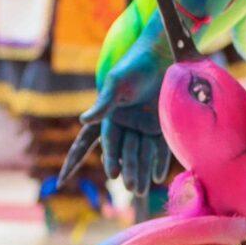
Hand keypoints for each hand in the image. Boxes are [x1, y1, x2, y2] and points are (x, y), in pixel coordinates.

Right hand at [64, 28, 171, 198]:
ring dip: (141, 170)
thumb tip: (83, 119)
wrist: (163, 54)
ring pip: (141, 153)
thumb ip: (103, 104)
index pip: (98, 142)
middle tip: (129, 186)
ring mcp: (144, 126)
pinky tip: (158, 176)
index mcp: (110, 116)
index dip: (92, 158)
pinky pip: (159, 147)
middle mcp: (126, 124)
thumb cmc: (135, 66)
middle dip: (126, 169)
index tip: (86, 176)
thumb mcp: (116, 83)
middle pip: (123, 151)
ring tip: (141, 189)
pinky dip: (158, 161)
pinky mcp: (162, 125)